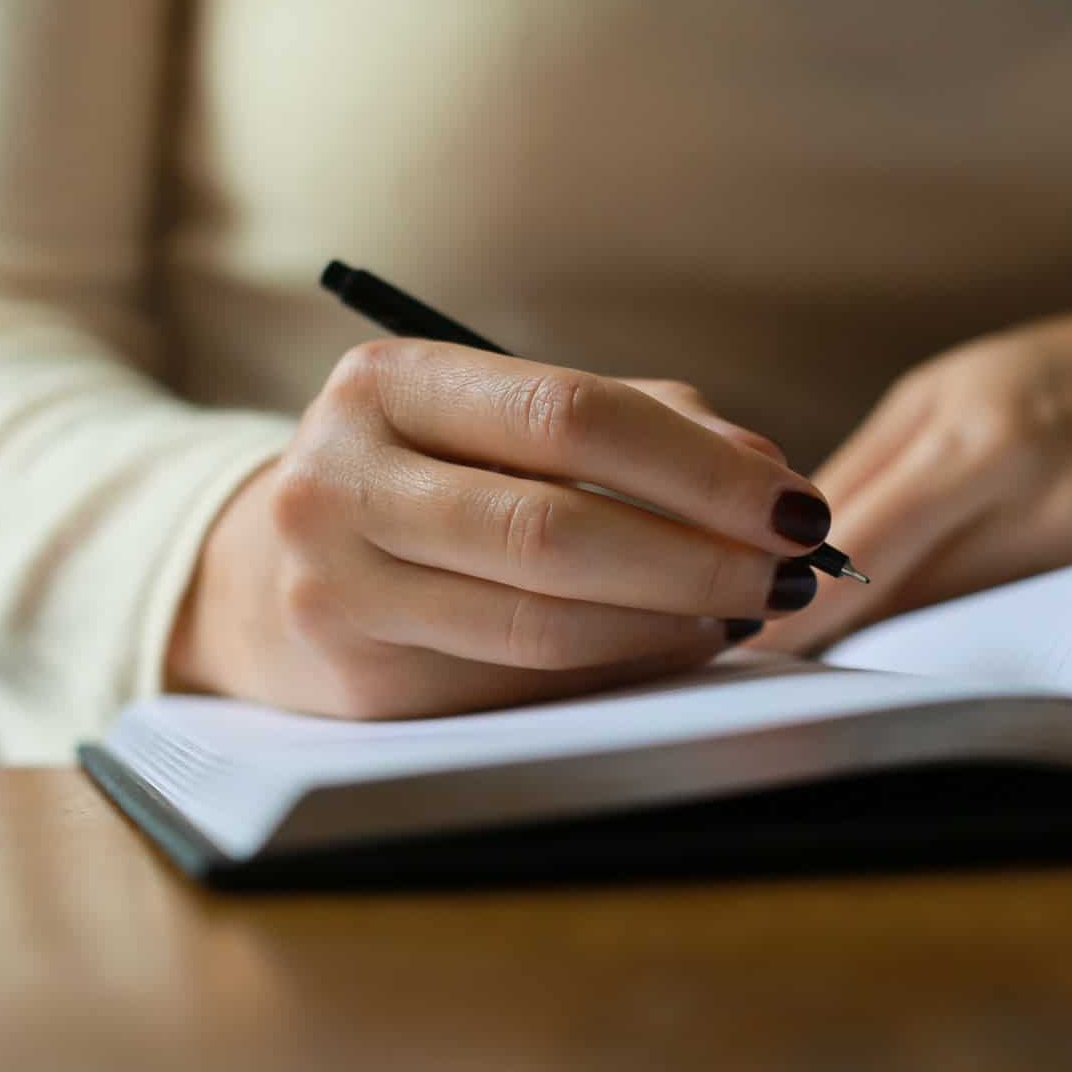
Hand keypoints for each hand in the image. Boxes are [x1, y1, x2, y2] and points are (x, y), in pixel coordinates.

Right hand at [167, 341, 832, 716]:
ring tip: (742, 611)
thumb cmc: (432, 477)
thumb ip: (645, 426)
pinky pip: (524, 688)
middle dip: (699, 557)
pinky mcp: (361, 683)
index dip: (698, 468)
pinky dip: (622, 668)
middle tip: (791, 576)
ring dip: (672, 624)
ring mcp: (338, 590)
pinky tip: (673, 645)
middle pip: (555, 530)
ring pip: (542, 625)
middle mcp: (340, 482)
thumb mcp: (510, 419)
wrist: (274, 572)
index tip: (797, 504)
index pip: (567, 417)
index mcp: (386, 383)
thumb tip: (769, 478)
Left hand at [754, 287, 1071, 652]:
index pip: (867, 551)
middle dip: (835, 631)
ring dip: (894, 637)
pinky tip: (938, 628)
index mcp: (985, 438)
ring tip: (845, 635)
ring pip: (957, 629)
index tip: (739, 640)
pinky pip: (1017, 631)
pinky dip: (966, 634)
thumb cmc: (1051, 375)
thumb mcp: (942, 393)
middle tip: (768, 647)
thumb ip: (862, 474)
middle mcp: (1046, 500)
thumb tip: (773, 548)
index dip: (797, 606)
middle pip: (910, 606)